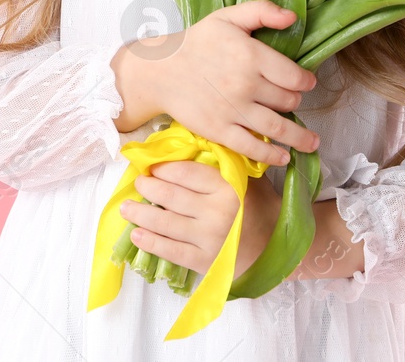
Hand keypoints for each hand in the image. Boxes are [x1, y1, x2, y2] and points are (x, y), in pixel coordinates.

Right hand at [111, 0, 320, 165]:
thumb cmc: (197, 42)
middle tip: (292, 102)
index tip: (306, 83)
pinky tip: (283, 157)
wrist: (160, 70)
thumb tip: (293, 18)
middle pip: (288, 101)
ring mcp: (233, 110)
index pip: (294, 76)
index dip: (305, 81)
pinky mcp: (219, 130)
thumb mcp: (227, 17)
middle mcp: (246, 85)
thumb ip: (261, 11)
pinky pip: (253, 147)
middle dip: (295, 102)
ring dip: (300, 138)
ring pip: (278, 128)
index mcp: (251, 55)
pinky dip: (272, 155)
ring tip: (311, 143)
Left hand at [120, 160, 278, 274]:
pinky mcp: (206, 262)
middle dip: (148, 188)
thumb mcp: (247, 178)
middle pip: (171, 196)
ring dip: (141, 214)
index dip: (164, 169)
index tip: (152, 168)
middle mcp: (217, 212)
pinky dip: (151, 243)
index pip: (186, 173)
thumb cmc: (259, 206)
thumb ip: (223, 162)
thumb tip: (188, 142)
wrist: (277, 247)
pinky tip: (136, 235)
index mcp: (227, 187)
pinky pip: (172, 251)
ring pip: (166, 223)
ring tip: (127, 208)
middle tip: (138, 183)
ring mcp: (210, 239)